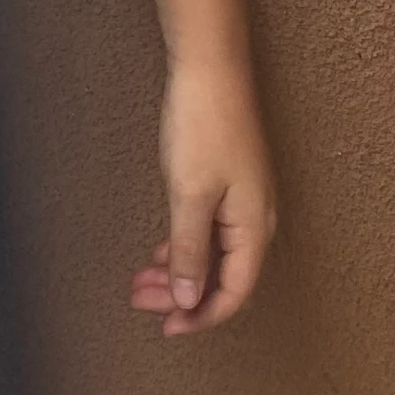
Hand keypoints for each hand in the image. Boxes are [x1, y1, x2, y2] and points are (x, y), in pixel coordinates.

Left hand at [131, 50, 276, 335]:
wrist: (211, 67)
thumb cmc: (202, 126)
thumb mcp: (189, 193)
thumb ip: (190, 249)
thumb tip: (190, 298)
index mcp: (253, 228)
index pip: (232, 292)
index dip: (200, 316)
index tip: (165, 327)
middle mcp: (255, 219)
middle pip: (222, 276)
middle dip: (182, 294)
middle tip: (139, 299)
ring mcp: (243, 199)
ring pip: (213, 252)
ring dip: (180, 269)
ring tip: (142, 279)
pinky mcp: (228, 181)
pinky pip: (210, 230)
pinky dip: (184, 244)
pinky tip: (162, 249)